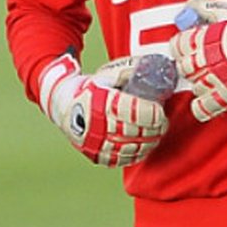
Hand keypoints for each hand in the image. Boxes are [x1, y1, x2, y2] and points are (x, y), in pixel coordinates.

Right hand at [38, 54, 168, 166]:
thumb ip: (127, 72)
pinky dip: (136, 155)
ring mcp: (96, 143)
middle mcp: (98, 125)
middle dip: (155, 129)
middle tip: (163, 123)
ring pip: (131, 148)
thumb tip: (152, 67)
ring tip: (157, 134)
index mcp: (102, 103)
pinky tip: (144, 147)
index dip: (153, 114)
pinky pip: (121, 159)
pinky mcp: (96, 155)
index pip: (136, 112)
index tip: (161, 111)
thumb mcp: (106, 75)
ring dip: (149, 143)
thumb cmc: (90, 88)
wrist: (63, 105)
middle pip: (136, 131)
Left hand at [170, 0, 226, 121]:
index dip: (179, 46)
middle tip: (196, 62)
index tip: (184, 47)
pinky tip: (203, 100)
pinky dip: (201, 106)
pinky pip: (205, 107)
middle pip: (183, 67)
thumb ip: (207, 8)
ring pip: (193, 85)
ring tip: (206, 77)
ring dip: (197, 82)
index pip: (178, 45)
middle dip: (188, 65)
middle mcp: (208, 60)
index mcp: (206, 39)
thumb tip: (190, 5)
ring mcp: (217, 78)